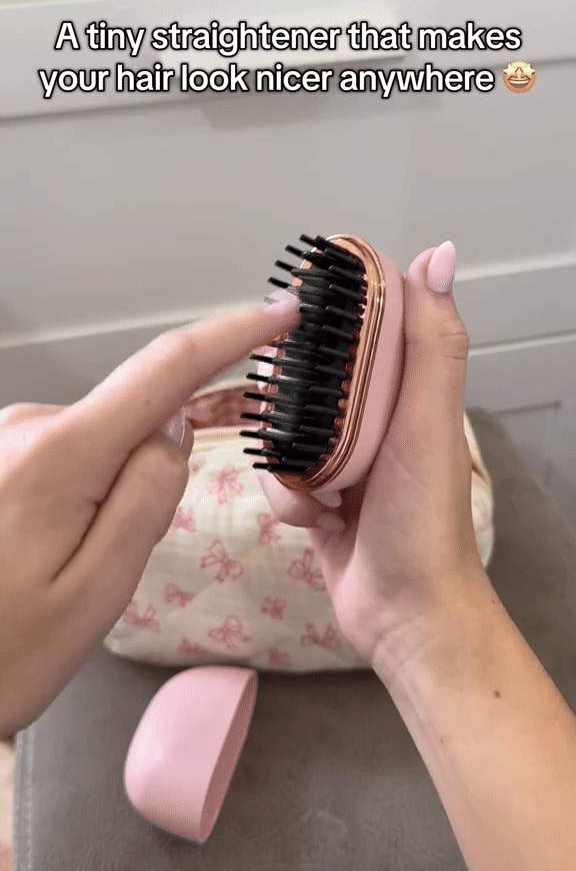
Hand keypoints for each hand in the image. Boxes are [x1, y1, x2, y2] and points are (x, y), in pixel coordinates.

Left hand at [0, 295, 298, 735]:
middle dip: (152, 471)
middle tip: (110, 560)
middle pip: (137, 418)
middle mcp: (26, 425)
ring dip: (109, 490)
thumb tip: (174, 427)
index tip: (281, 314)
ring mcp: (5, 434)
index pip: (166, 368)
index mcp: (58, 456)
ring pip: (103, 442)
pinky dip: (82, 491)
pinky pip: (70, 453)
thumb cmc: (4, 652)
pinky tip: (44, 547)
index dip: (233, 335)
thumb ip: (149, 498)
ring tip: (64, 565)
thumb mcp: (99, 591)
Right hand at [259, 244, 489, 680]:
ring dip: (290, 465)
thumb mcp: (428, 422)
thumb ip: (432, 342)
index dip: (330, 315)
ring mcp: (345, 460)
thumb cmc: (424, 522)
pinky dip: (287, 499)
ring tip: (321, 495)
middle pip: (311, 378)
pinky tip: (316, 522)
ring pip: (284, 429)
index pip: (365, 327)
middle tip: (298, 425)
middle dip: (293, 404)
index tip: (297, 316)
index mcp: (407, 391)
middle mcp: (376, 420)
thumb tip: (437, 255)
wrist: (405, 615)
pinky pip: (278, 477)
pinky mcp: (318, 497)